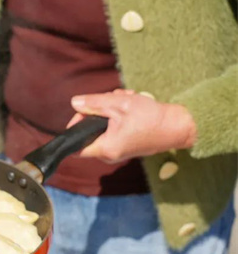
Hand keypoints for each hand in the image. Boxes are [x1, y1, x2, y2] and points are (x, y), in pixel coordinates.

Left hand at [68, 89, 196, 162]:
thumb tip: (75, 102)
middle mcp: (109, 155)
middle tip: (112, 99)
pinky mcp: (124, 146)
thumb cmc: (151, 118)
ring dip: (110, 109)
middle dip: (97, 111)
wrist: (178, 126)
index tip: (84, 111)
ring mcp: (117, 151)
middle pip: (90, 132)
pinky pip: (112, 129)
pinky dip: (118, 116)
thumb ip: (94, 103)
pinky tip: (130, 105)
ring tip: (125, 99)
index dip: (75, 126)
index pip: (76, 145)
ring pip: (102, 127)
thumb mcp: (120, 104)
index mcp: (105, 149)